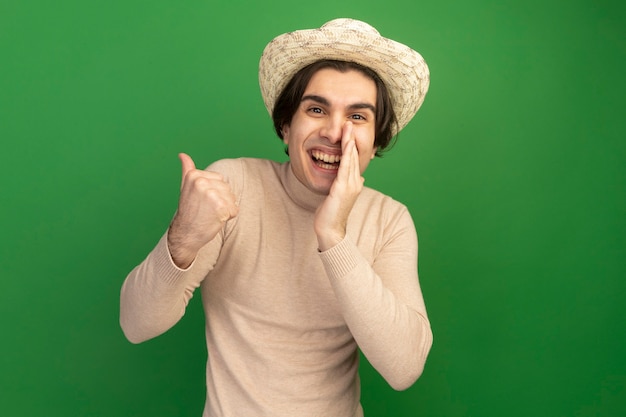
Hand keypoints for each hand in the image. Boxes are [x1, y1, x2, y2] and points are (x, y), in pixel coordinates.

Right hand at [168, 153, 238, 267]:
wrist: (185, 234)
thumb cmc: (188, 211)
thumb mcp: (186, 187)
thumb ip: (187, 170)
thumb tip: (183, 155)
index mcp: (194, 175)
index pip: (220, 180)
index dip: (215, 192)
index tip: (201, 201)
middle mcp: (202, 182)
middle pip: (227, 188)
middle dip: (221, 201)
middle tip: (206, 210)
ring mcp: (211, 193)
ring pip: (232, 198)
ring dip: (226, 209)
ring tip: (210, 214)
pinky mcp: (220, 206)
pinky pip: (234, 209)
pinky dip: (228, 217)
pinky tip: (215, 220)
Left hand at [314, 122, 364, 250]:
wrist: (330, 229)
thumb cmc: (331, 214)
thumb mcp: (339, 196)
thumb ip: (346, 185)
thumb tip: (359, 179)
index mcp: (355, 184)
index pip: (354, 160)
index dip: (351, 145)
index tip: (348, 132)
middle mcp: (356, 183)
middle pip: (354, 156)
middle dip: (351, 139)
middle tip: (349, 124)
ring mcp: (351, 186)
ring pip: (351, 159)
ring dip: (349, 142)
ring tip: (348, 128)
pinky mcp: (342, 188)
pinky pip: (345, 168)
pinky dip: (346, 154)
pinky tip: (346, 144)